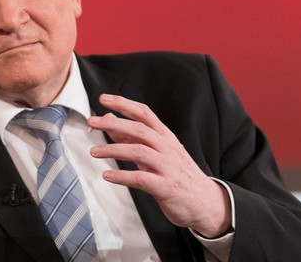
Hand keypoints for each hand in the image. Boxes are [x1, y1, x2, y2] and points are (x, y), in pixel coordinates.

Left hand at [88, 94, 231, 237]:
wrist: (207, 202)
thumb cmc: (178, 174)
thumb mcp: (157, 151)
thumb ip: (133, 137)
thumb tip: (109, 120)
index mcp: (164, 136)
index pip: (144, 113)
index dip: (123, 104)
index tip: (103, 99)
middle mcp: (167, 148)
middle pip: (139, 129)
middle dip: (113, 123)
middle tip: (92, 122)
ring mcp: (167, 166)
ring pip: (138, 151)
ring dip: (113, 150)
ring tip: (94, 152)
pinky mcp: (166, 186)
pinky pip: (141, 178)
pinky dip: (122, 176)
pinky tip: (108, 175)